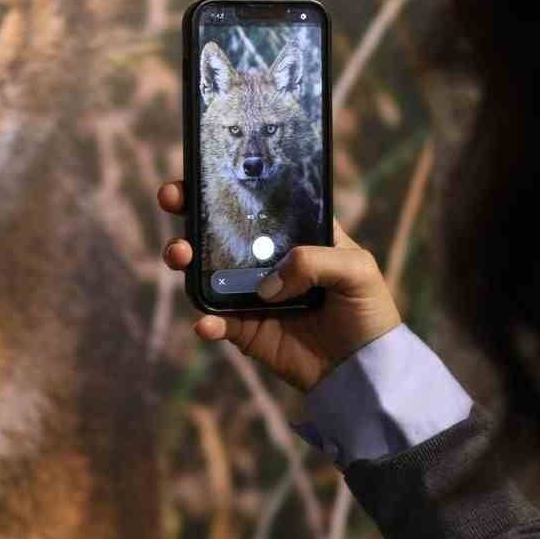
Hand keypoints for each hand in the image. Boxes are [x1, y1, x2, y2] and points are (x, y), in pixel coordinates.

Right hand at [157, 180, 402, 392]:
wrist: (364, 369)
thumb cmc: (367, 309)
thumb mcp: (357, 269)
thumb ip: (314, 261)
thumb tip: (268, 283)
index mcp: (293, 232)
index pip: (255, 199)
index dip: (226, 182)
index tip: (201, 169)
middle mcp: (265, 257)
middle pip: (217, 227)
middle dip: (188, 208)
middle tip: (172, 198)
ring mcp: (250, 292)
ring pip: (204, 269)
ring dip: (184, 258)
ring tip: (180, 255)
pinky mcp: (244, 329)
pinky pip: (216, 321)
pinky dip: (206, 321)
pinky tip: (207, 323)